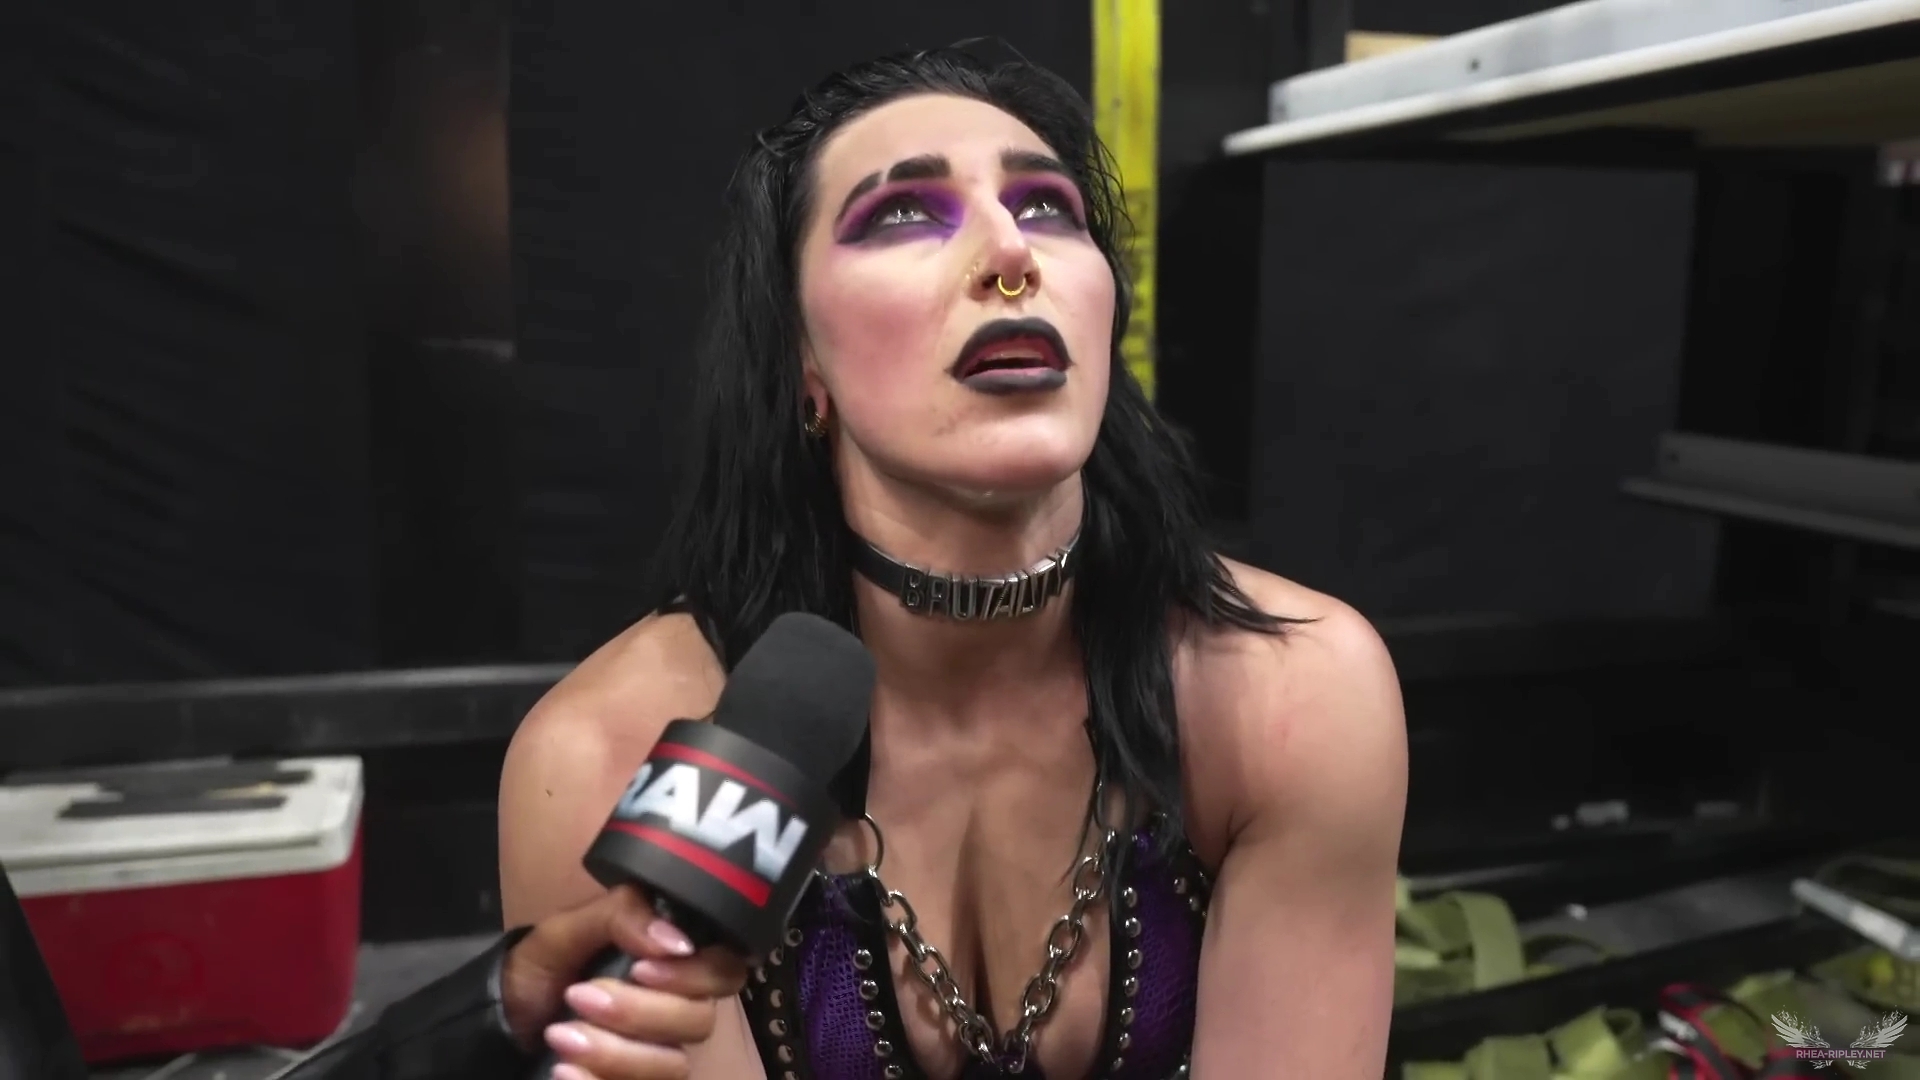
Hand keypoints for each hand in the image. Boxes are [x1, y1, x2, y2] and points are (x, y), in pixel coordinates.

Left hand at [498, 885, 750, 1079]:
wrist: (501, 1017)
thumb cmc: (542, 967)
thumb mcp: (570, 927)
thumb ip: (623, 915)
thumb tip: (675, 940)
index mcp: (673, 964)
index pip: (726, 970)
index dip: (698, 974)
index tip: (642, 969)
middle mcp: (677, 1012)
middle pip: (699, 1021)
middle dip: (638, 1012)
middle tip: (578, 996)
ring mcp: (659, 1055)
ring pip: (674, 1065)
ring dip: (615, 1052)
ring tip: (560, 1036)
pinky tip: (564, 1071)